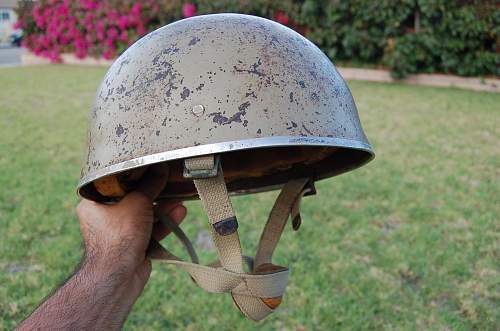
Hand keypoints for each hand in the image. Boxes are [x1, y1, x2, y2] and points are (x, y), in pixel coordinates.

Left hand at [76, 164, 185, 300]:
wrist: (118, 276)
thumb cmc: (118, 237)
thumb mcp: (137, 202)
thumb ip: (150, 184)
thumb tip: (160, 167)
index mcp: (94, 202)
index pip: (114, 181)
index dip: (133, 174)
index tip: (150, 167)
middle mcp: (104, 216)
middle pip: (132, 198)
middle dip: (154, 193)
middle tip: (168, 183)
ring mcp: (119, 232)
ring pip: (144, 215)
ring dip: (163, 209)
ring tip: (179, 200)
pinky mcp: (133, 245)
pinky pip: (150, 229)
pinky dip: (163, 223)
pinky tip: (179, 213)